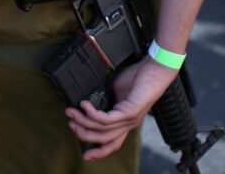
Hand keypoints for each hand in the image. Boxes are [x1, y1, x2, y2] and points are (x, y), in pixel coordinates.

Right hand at [65, 57, 179, 160]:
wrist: (155, 70)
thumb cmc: (138, 78)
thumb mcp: (116, 92)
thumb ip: (105, 101)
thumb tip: (86, 102)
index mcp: (125, 122)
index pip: (112, 144)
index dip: (98, 152)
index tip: (84, 154)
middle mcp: (129, 124)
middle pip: (103, 140)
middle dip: (83, 134)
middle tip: (70, 122)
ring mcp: (130, 120)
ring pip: (102, 130)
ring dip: (82, 121)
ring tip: (71, 111)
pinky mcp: (130, 112)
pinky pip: (106, 119)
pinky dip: (91, 114)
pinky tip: (83, 105)